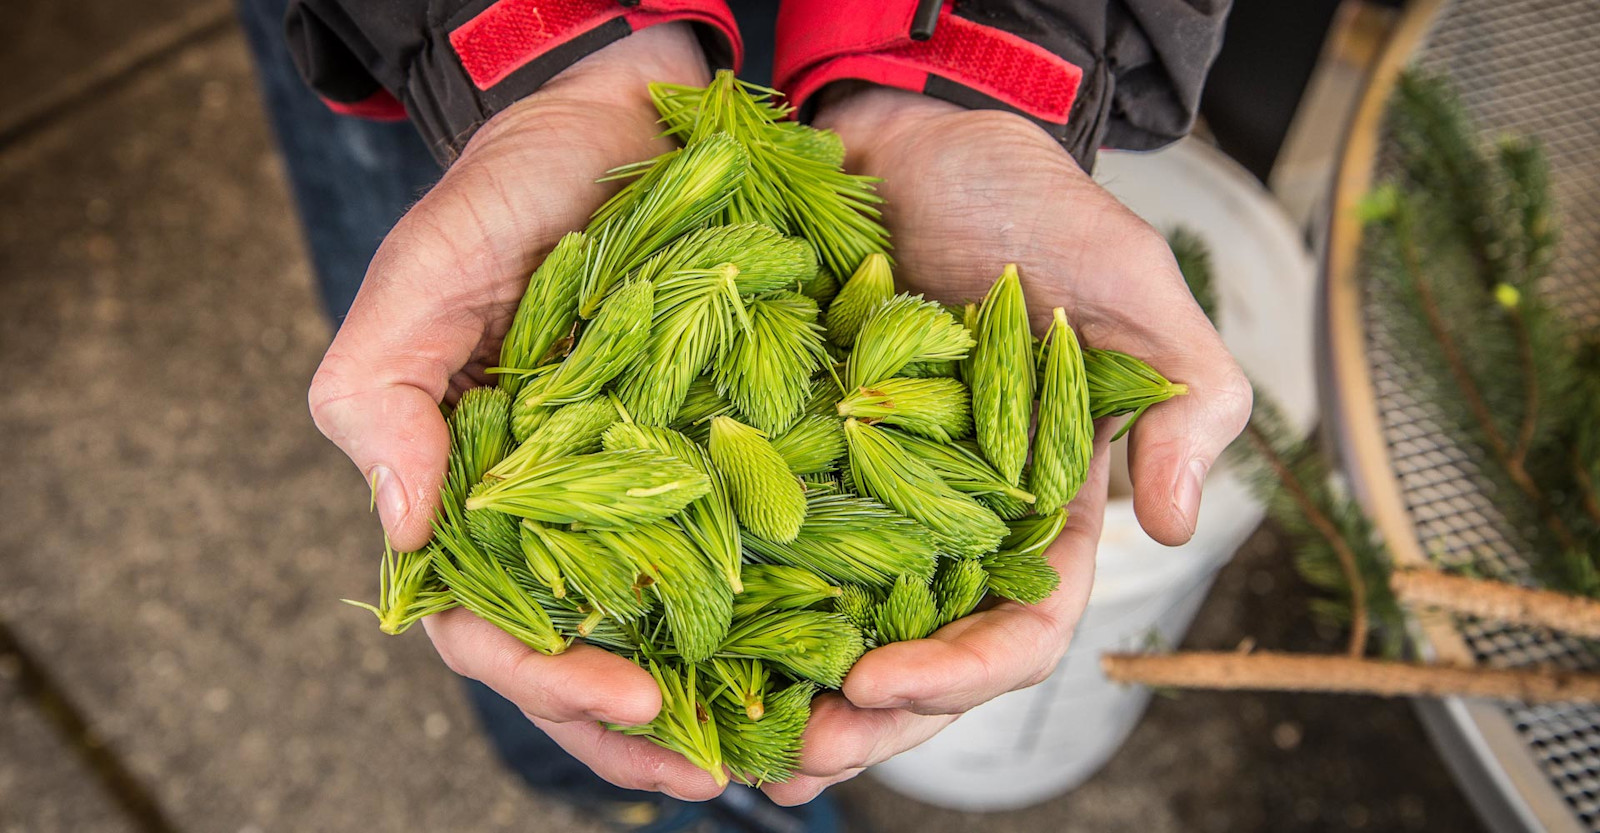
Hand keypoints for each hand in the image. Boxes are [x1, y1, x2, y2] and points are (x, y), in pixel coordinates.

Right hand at [308, 25, 726, 800]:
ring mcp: (647, 489)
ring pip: (673, 624)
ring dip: (722, 697)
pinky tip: (830, 648)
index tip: (632, 697)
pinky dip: (782, 608)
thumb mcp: (421, 277)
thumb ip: (382, 398)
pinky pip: (752, 548)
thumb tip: (402, 535)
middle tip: (717, 770)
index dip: (552, 678)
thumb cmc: (507, 194)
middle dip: (644, 726)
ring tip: (786, 748)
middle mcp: (565, 512)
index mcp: (480, 496)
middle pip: (589, 655)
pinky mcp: (728, 454)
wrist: (617, 118)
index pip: (492, 625)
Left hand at [759, 89, 1251, 804]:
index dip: (961, 672)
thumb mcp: (1129, 279)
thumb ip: (1185, 394)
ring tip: (744, 750)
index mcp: (1044, 506)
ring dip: (803, 698)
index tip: (882, 682)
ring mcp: (878, 500)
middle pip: (928, 657)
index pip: (1022, 625)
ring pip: (849, 629)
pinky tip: (701, 652)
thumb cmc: (1031, 205)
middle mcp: (960, 523)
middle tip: (799, 758)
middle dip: (871, 720)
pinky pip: (779, 552)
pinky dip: (748, 612)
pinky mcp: (806, 462)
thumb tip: (1180, 525)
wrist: (920, 141)